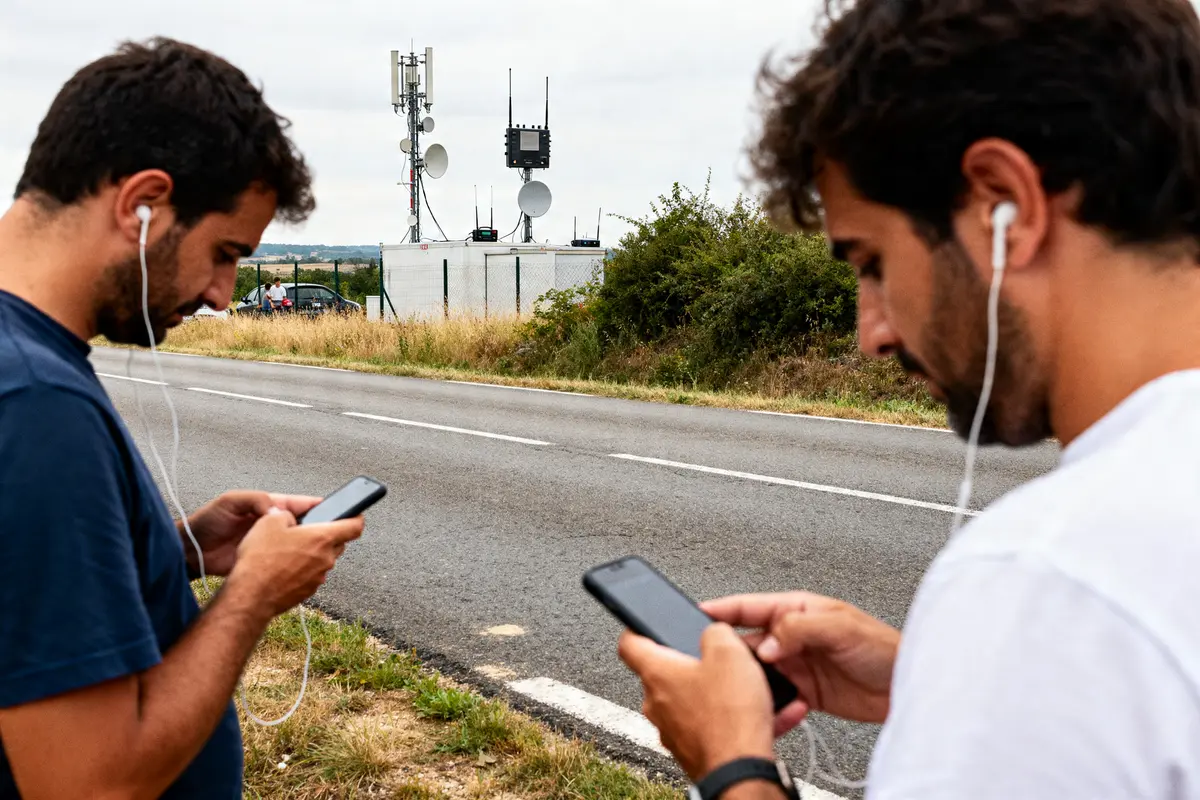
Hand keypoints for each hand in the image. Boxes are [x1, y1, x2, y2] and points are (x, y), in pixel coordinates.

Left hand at [184, 491, 321, 576]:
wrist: (190, 552)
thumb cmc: (207, 521)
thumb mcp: (231, 501)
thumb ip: (256, 501)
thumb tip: (280, 512)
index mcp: (271, 507)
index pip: (304, 505)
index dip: (323, 507)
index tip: (342, 512)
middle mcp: (276, 526)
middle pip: (308, 527)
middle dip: (322, 531)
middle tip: (334, 538)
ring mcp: (273, 546)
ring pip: (302, 547)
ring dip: (312, 550)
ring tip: (323, 554)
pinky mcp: (267, 563)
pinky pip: (289, 563)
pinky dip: (299, 566)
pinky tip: (306, 569)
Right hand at [225, 507, 363, 617]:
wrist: (251, 596)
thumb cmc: (261, 558)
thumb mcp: (269, 521)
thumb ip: (286, 514)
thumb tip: (291, 518)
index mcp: (322, 538)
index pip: (355, 526)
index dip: (357, 517)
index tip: (355, 513)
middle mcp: (326, 558)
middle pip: (338, 543)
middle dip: (327, 535)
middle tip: (308, 531)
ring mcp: (319, 577)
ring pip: (323, 559)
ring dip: (313, 553)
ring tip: (288, 550)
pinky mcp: (308, 590)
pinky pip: (312, 574)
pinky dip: (303, 569)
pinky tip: (283, 567)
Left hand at [618, 624, 775, 781]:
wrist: (739, 770)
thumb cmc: (729, 716)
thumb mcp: (730, 653)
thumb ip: (715, 632)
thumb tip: (713, 632)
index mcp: (657, 673)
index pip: (628, 644)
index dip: (636, 629)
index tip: (644, 625)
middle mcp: (655, 703)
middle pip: (660, 672)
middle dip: (683, 663)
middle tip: (709, 657)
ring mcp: (669, 729)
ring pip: (680, 700)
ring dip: (701, 691)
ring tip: (731, 688)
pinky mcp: (686, 749)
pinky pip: (696, 723)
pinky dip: (713, 717)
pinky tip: (738, 715)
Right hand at [703, 592, 899, 732]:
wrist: (908, 686)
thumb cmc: (884, 647)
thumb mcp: (840, 626)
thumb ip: (799, 628)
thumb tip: (766, 642)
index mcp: (796, 609)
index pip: (749, 606)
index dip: (722, 609)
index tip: (696, 613)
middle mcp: (791, 635)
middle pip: (746, 641)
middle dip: (729, 651)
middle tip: (715, 662)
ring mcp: (795, 663)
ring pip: (756, 670)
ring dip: (748, 679)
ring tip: (742, 687)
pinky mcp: (802, 691)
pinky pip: (773, 696)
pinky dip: (768, 702)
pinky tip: (773, 705)